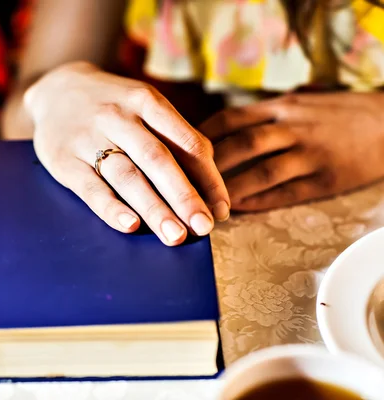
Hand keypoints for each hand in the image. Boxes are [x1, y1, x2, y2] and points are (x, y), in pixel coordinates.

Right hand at [24, 61, 230, 245]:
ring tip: (175, 235)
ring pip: (127, 176)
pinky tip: (130, 225)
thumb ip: (174, 138)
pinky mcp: (63, 160)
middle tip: (203, 227)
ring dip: (153, 208)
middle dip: (184, 196)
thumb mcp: (144, 106)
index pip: (186, 141)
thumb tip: (208, 187)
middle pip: (157, 159)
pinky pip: (90, 188)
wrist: (56, 89)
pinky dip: (111, 208)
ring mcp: (89, 138)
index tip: (221, 209)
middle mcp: (119, 117)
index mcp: (147, 101)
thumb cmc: (114, 106)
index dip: (208, 177)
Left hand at [200, 92, 383, 210]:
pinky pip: (287, 192)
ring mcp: (310, 153)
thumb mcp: (298, 102)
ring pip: (261, 172)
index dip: (199, 137)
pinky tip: (240, 209)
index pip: (229, 119)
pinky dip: (261, 202)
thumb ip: (262, 114)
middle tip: (182, 185)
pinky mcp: (326, 178)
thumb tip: (217, 128)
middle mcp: (292, 127)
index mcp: (281, 106)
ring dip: (230, 189)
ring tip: (205, 204)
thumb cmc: (335, 114)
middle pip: (241, 145)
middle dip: (208, 167)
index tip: (177, 152)